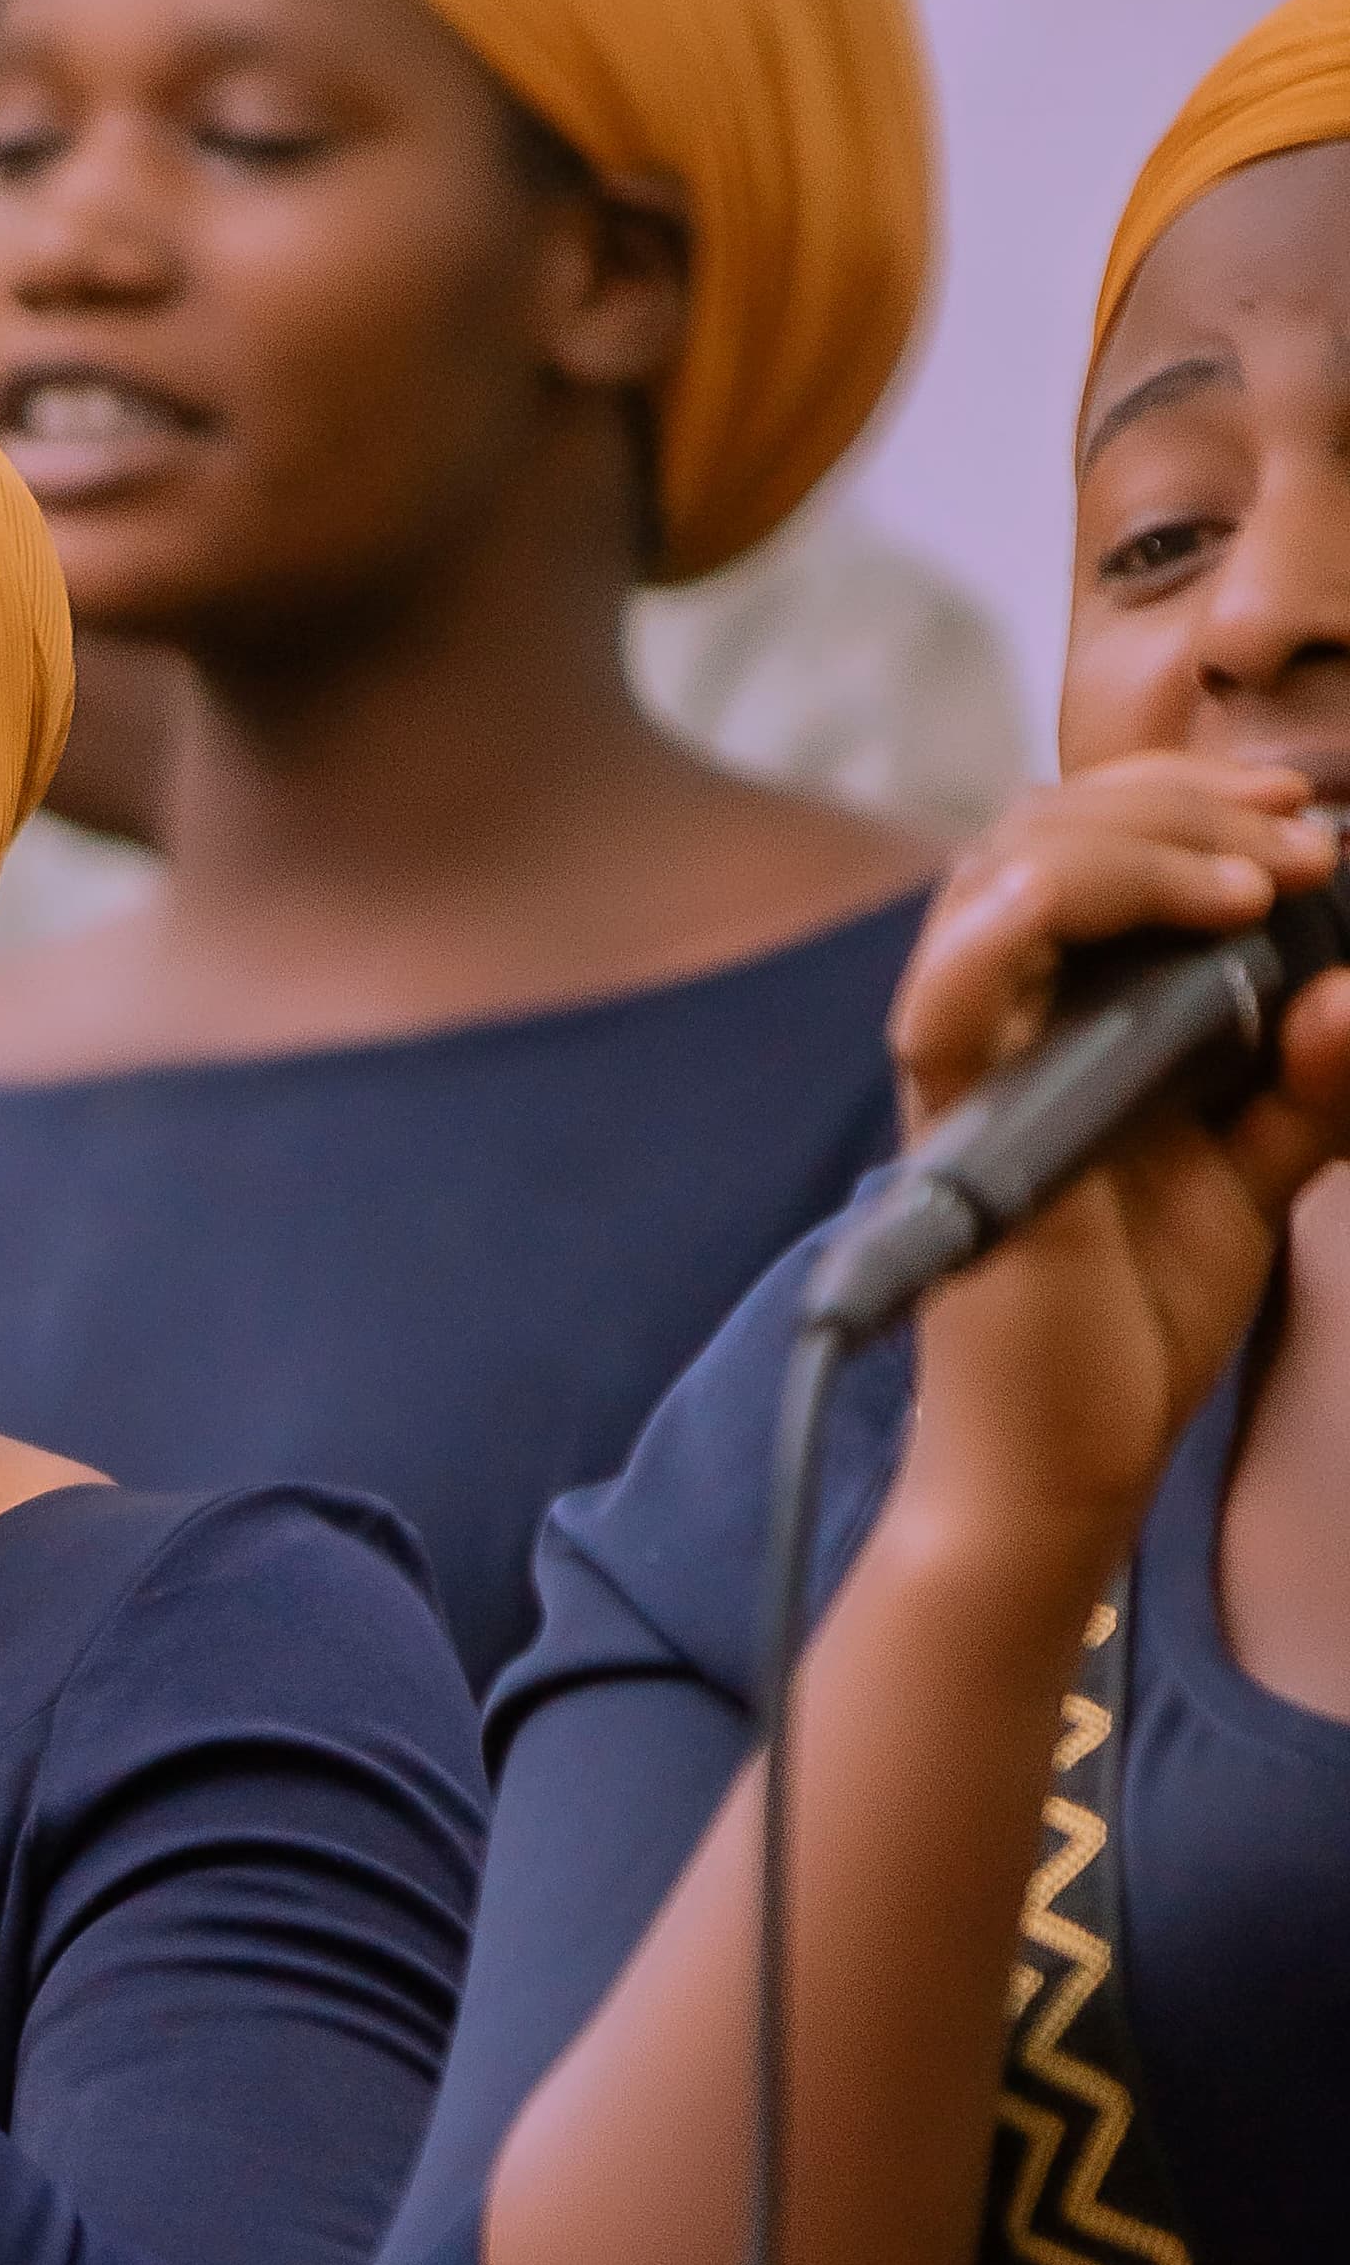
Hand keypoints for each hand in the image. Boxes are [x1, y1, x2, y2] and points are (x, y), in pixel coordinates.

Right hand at [888, 756, 1349, 1586]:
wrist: (1067, 1463)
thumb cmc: (1133, 1325)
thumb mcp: (1258, 1172)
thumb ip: (1309, 1079)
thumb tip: (1349, 983)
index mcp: (1056, 1013)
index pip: (1083, 844)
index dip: (1187, 801)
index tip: (1301, 816)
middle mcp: (998, 1019)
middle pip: (1038, 830)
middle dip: (1176, 804)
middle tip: (1295, 837)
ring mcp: (970, 1065)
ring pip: (1002, 876)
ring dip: (1141, 844)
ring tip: (1258, 879)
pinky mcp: (959, 1125)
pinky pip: (954, 993)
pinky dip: (1033, 917)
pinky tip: (1179, 908)